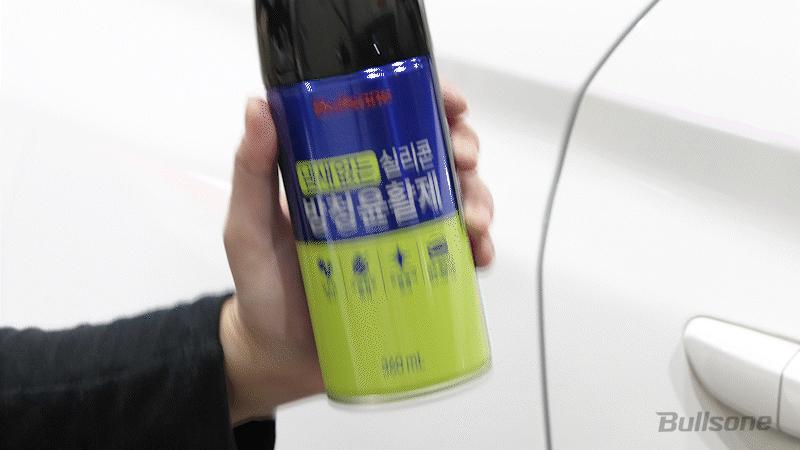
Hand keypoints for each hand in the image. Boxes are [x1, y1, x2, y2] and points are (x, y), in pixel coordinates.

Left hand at [219, 81, 493, 424]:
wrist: (280, 356)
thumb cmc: (262, 291)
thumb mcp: (248, 228)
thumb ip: (251, 172)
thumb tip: (258, 108)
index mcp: (344, 172)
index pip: (390, 120)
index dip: (427, 102)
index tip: (448, 103)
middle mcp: (379, 197)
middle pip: (435, 153)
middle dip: (462, 148)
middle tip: (461, 161)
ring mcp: (403, 235)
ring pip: (458, 198)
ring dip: (477, 199)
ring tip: (471, 220)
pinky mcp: (419, 272)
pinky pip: (459, 252)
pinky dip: (479, 248)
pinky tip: (476, 255)